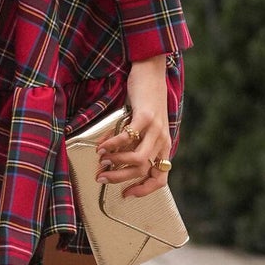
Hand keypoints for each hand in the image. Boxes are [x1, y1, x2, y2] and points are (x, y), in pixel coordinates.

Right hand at [97, 54, 171, 199]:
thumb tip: (111, 157)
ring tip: (101, 160)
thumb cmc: (146, 98)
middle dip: (120, 178)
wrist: (152, 71)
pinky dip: (112, 144)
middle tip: (102, 177)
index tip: (126, 194)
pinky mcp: (146, 116)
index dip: (144, 190)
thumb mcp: (145, 125)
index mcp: (163, 145)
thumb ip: (135, 141)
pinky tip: (102, 145)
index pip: (160, 178)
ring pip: (138, 159)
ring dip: (116, 163)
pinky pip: (128, 138)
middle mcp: (162, 140)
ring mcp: (156, 129)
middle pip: (143, 171)